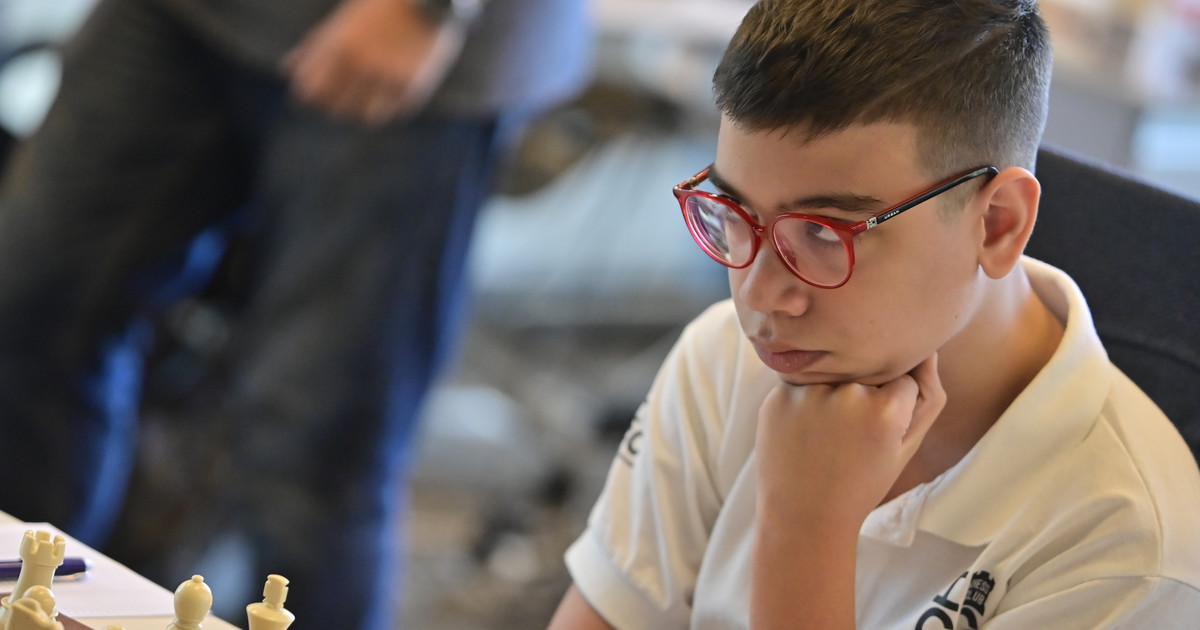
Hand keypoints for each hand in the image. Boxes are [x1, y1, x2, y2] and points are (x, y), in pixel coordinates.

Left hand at [283, 0, 466, 123]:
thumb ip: (314, 45)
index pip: (309, 89)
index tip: (314, 89)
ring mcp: (388, 77)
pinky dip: (387, 106)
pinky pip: (392, 112)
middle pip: (334, 106)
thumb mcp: (343, 18)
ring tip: (365, 94)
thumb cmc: (381, 4)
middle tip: (340, 92)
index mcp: (339, 44)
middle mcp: (361, 65)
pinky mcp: (412, 86)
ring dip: (361, 108)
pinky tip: (388, 91)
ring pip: (363, 116)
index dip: (308, 92)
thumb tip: (287, 68)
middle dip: (333, 101)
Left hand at [755, 354, 945, 530]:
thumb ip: (927, 395)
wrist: (804, 516)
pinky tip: (803, 435)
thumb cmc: (862, 484)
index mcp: (886, 409)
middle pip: (865, 372)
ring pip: (832, 374)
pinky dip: (803, 402)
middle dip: (863, 396)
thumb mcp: (906, 446)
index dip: (892, 408)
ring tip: (825, 439)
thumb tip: (926, 348)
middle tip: (848, 440)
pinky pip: (801, 383)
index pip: (902, 379)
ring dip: (831, 396)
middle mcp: (847, 394)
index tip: (877, 436)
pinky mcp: (778, 396)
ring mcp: (808, 392)